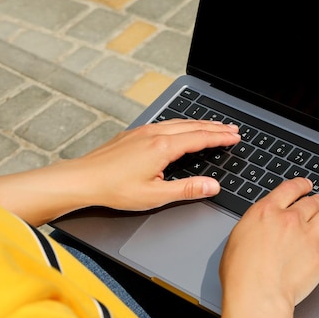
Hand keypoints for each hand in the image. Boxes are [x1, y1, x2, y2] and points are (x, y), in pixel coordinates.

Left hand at [69, 119, 240, 210]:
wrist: (83, 179)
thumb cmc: (114, 189)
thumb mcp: (155, 195)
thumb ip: (187, 189)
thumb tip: (212, 186)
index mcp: (163, 147)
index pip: (200, 138)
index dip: (220, 137)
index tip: (235, 136)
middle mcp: (154, 134)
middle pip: (192, 126)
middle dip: (214, 127)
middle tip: (231, 129)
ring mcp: (142, 131)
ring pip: (178, 122)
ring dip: (198, 124)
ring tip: (212, 126)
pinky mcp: (132, 134)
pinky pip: (164, 123)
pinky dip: (181, 124)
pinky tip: (180, 128)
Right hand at [220, 177, 318, 308]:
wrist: (258, 293)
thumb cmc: (241, 272)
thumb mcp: (239, 235)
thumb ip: (256, 223)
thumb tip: (262, 224)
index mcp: (267, 211)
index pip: (290, 189)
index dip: (301, 185)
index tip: (306, 185)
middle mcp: (290, 219)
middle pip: (312, 202)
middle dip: (318, 200)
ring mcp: (308, 235)